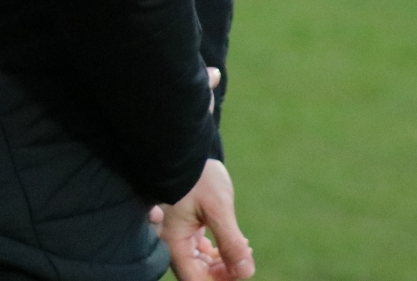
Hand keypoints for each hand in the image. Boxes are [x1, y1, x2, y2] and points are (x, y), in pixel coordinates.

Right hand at [151, 158, 251, 280]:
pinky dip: (214, 249)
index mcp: (174, 242)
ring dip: (221, 261)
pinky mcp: (181, 226)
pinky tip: (230, 237)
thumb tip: (246, 271)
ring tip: (241, 245)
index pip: (195, 280)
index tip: (240, 267)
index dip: (220, 279)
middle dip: (223, 270)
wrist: (182, 148)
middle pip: (197, 273)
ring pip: (198, 262)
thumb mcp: (218, 208)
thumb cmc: (196, 176)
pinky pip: (196, 249)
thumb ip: (230, 242)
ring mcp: (175, 234)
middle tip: (244, 252)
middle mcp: (170, 242)